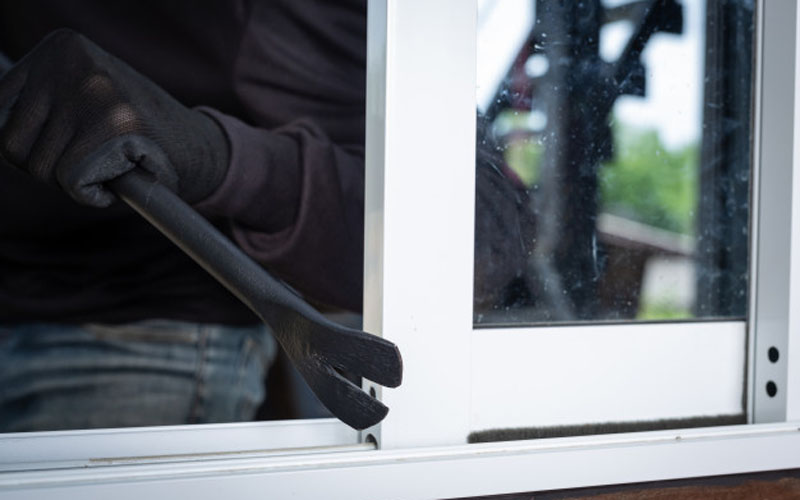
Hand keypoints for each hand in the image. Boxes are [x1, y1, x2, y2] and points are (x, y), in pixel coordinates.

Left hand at [0, 29, 227, 206]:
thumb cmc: (133, 134)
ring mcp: (95, 91)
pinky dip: (92, 194)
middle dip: (44, 167)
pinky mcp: (115, 126)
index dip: (27, 145)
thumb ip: (37, 105)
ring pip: (39, 167)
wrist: (199, 148)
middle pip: (10, 142)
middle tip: (88, 160)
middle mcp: (73, 61)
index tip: (64, 146)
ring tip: (107, 164)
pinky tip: (120, 175)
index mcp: (61, 47)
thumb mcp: (79, 100)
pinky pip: (72, 182)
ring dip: (70, 181)